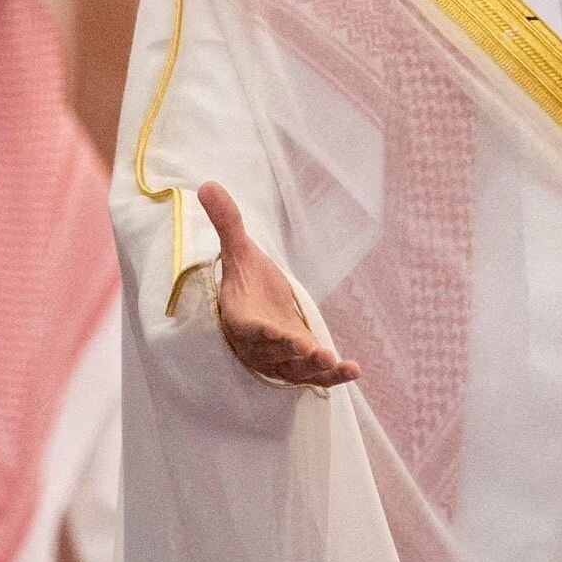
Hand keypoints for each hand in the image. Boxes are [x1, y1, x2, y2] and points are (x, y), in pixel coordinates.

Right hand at [197, 181, 357, 388]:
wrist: (258, 306)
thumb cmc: (247, 281)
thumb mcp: (240, 250)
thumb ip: (227, 222)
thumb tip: (207, 184)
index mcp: (241, 318)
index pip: (249, 329)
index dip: (263, 334)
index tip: (280, 334)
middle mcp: (258, 345)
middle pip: (274, 354)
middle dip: (293, 353)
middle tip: (312, 350)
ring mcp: (280, 359)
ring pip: (295, 369)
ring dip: (314, 368)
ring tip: (335, 362)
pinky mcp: (299, 365)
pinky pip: (315, 376)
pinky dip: (334, 377)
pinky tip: (354, 369)